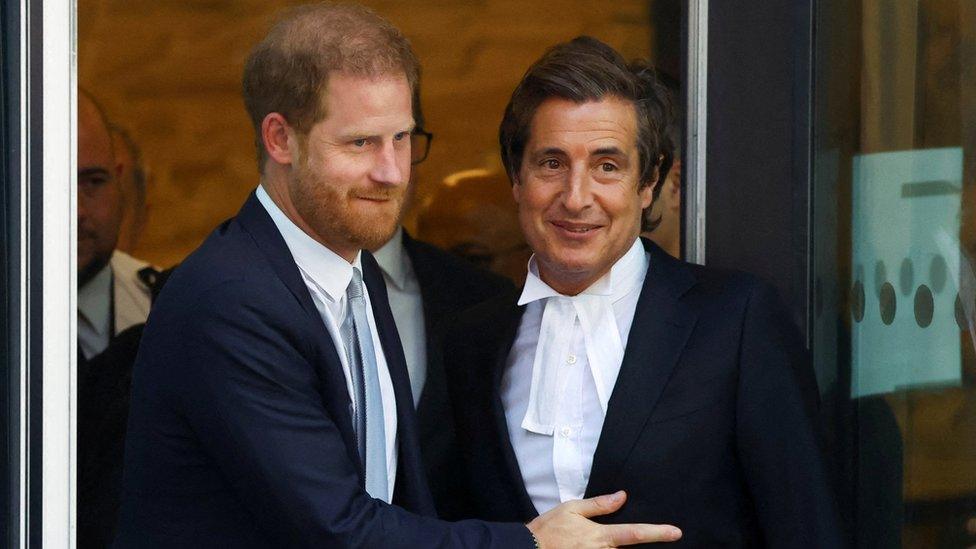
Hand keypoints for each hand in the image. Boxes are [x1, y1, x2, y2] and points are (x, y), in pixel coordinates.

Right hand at [526, 491, 680, 547]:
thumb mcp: (571, 508)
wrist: (528, 548)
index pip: (634, 533)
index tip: (676, 532)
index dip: (657, 532)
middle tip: (668, 540)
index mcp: (599, 536)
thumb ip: (599, 505)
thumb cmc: (548, 529)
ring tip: (639, 546)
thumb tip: (621, 496)